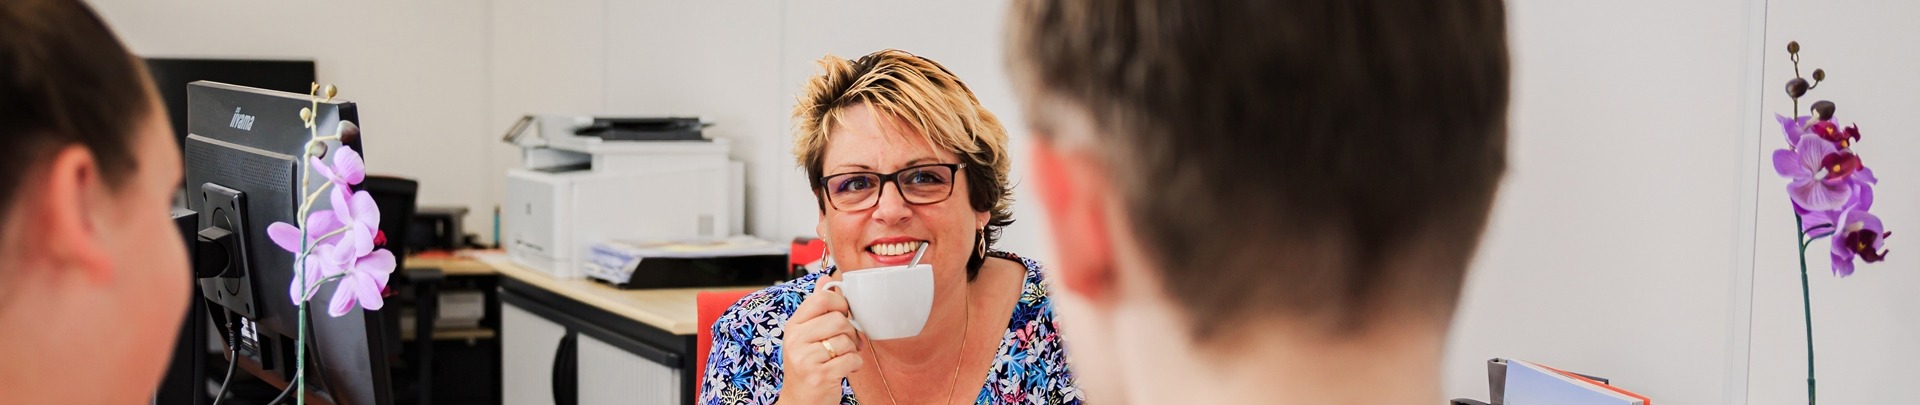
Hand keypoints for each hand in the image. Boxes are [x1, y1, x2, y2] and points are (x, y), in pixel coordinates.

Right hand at [777, 279, 863, 404]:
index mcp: (793, 326)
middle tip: (849, 342)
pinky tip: (846, 368)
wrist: (800, 401)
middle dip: (851, 331)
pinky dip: (855, 364)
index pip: (820, 299)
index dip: (840, 304)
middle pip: (838, 320)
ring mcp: (806, 359)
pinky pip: (851, 359)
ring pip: (846, 340)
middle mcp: (796, 340)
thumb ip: (817, 307)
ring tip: (844, 357)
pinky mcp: (820, 376)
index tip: (843, 315)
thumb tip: (827, 279)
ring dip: (853, 350)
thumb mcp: (806, 335)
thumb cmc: (807, 365)